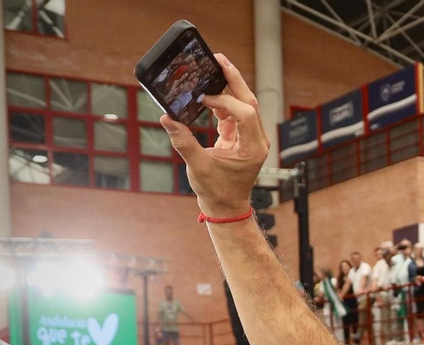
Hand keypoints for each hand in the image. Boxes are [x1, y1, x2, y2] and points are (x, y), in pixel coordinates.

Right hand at [161, 54, 267, 218]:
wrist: (226, 206)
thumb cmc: (216, 191)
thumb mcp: (198, 167)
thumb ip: (183, 142)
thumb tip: (167, 118)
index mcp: (252, 148)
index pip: (246, 114)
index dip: (226, 102)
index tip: (205, 99)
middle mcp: (256, 140)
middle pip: (249, 101)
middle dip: (234, 79)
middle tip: (218, 59)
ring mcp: (249, 137)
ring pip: (243, 104)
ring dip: (228, 86)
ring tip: (213, 67)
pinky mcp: (240, 137)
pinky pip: (233, 112)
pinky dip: (221, 101)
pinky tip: (207, 93)